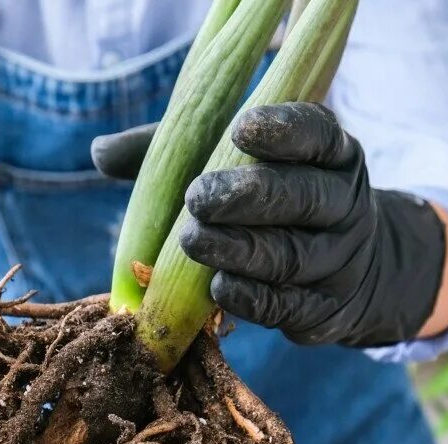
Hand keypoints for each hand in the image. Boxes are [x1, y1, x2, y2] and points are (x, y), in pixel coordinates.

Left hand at [94, 104, 447, 345]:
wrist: (346, 272)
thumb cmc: (269, 204)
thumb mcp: (235, 167)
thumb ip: (177, 154)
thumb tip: (100, 152)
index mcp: (330, 154)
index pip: (317, 135)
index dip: (284, 131)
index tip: (240, 130)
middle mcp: (344, 203)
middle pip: (304, 197)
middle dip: (250, 196)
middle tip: (198, 198)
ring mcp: (340, 260)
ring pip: (293, 256)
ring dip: (241, 250)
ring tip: (192, 241)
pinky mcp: (326, 309)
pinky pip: (288, 306)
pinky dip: (251, 297)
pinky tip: (217, 287)